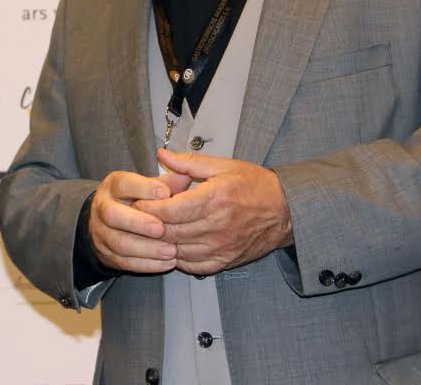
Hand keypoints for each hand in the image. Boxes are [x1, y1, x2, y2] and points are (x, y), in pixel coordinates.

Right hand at [88, 170, 187, 273]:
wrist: (108, 223)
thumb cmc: (134, 201)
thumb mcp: (146, 186)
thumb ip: (165, 183)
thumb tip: (185, 177)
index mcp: (113, 186)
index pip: (123, 184)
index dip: (143, 188)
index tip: (165, 193)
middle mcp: (102, 208)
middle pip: (112, 215)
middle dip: (138, 223)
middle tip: (162, 229)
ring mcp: (102, 233)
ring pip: (119, 243)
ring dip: (147, 249)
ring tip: (171, 250)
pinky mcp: (107, 255)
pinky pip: (125, 262)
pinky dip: (147, 264)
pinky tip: (166, 263)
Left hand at [136, 149, 292, 276]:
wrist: (284, 211)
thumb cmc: (254, 185)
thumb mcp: (223, 166)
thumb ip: (189, 162)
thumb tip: (162, 155)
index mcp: (213, 199)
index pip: (168, 210)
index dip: (147, 208)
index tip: (137, 201)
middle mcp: (216, 226)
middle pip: (169, 232)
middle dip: (148, 226)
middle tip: (136, 218)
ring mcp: (220, 247)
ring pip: (177, 250)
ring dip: (160, 243)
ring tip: (150, 232)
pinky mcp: (224, 261)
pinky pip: (192, 265)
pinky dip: (177, 257)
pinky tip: (172, 245)